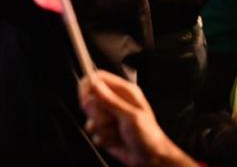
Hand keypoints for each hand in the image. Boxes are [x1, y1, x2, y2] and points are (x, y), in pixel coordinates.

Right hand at [79, 71, 196, 166]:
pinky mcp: (104, 131)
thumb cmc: (147, 134)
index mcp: (125, 92)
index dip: (88, 86)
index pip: (99, 78)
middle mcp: (115, 102)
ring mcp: (109, 117)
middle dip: (97, 114)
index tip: (86, 99)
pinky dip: (103, 138)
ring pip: (90, 118)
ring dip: (102, 129)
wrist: (149, 157)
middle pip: (90, 99)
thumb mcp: (129, 116)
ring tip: (118, 131)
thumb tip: (94, 83)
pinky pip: (93, 132)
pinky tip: (116, 140)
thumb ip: (110, 100)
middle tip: (111, 119)